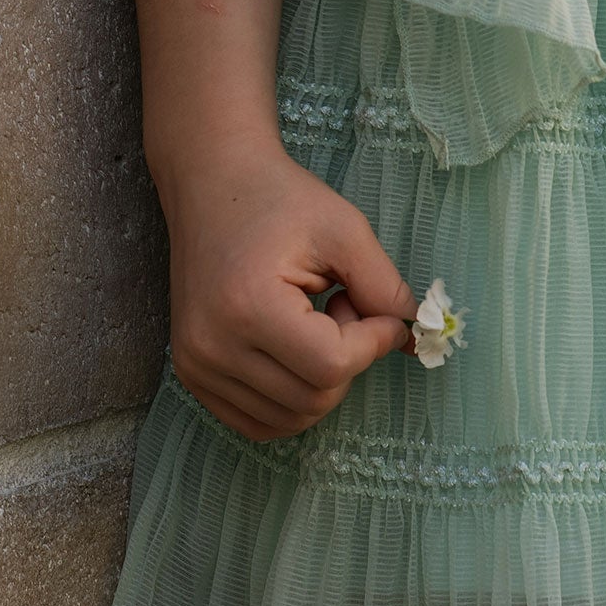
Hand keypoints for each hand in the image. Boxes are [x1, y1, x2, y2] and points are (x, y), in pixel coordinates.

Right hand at [164, 139, 418, 441]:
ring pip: (289, 418)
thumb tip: (413, 339)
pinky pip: (258, 422)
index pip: (331, 366)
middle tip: (342, 306)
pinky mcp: (192, 376)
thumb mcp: (345, 229)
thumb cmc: (280, 199)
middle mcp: (212, 347)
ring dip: (321, 381)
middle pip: (313, 399)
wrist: (212, 184)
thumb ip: (385, 287)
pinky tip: (294, 348)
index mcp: (248, 306)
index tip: (379, 310)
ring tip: (314, 322)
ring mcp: (197, 367)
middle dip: (348, 360)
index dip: (372, 342)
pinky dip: (293, 400)